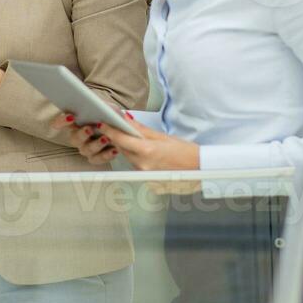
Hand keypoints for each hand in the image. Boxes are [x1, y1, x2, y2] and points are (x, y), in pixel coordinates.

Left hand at [50, 112, 198, 171]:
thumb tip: (126, 120)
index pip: (121, 139)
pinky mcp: (148, 183)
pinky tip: (149, 156)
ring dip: (130, 150)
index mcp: (147, 152)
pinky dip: (139, 160)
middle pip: (123, 149)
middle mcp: (144, 166)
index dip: (109, 131)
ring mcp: (145, 176)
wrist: (201, 170)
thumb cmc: (186, 152)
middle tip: (116, 128)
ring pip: (130, 159)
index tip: (101, 124)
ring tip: (139, 142)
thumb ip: (141, 130)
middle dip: (120, 139)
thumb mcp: (163, 137)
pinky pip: (138, 168)